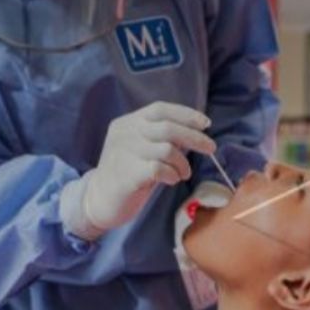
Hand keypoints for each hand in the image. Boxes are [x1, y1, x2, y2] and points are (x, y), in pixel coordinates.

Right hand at [63, 102, 214, 239]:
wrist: (99, 200)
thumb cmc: (127, 173)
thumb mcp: (141, 149)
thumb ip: (160, 138)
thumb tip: (195, 133)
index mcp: (128, 123)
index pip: (160, 109)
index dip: (186, 114)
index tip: (206, 124)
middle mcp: (125, 133)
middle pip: (168, 128)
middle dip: (195, 138)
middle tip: (210, 149)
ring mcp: (124, 153)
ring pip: (167, 149)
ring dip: (183, 163)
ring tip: (183, 173)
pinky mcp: (127, 174)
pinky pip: (159, 169)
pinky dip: (172, 174)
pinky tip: (171, 180)